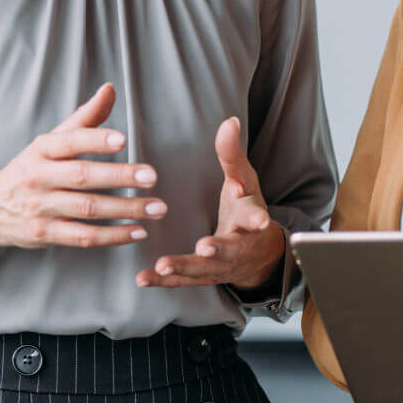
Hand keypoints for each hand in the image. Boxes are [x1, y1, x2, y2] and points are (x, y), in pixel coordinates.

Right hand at [0, 83, 162, 255]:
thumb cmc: (29, 170)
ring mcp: (41, 208)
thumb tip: (110, 89)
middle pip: (82, 176)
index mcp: (41, 150)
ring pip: (87, 208)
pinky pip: (83, 237)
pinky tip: (137, 231)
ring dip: (125, 209)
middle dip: (119, 176)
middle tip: (152, 176)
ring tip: (157, 207)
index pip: (69, 141)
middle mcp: (38, 178)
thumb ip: (83, 119)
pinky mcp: (45, 234)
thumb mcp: (49, 142)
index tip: (123, 139)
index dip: (95, 139)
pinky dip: (112, 236)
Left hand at [137, 117, 283, 290]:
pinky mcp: (203, 277)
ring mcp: (221, 266)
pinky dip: (163, 281)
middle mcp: (239, 247)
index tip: (259, 219)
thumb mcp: (245, 180)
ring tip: (163, 265)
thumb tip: (230, 121)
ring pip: (204, 270)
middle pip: (231, 249)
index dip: (256, 217)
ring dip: (184, 267)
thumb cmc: (246, 209)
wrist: (258, 256)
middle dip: (219, 249)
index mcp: (250, 220)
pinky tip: (143, 278)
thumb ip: (233, 155)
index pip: (255, 216)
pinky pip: (182, 282)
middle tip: (205, 248)